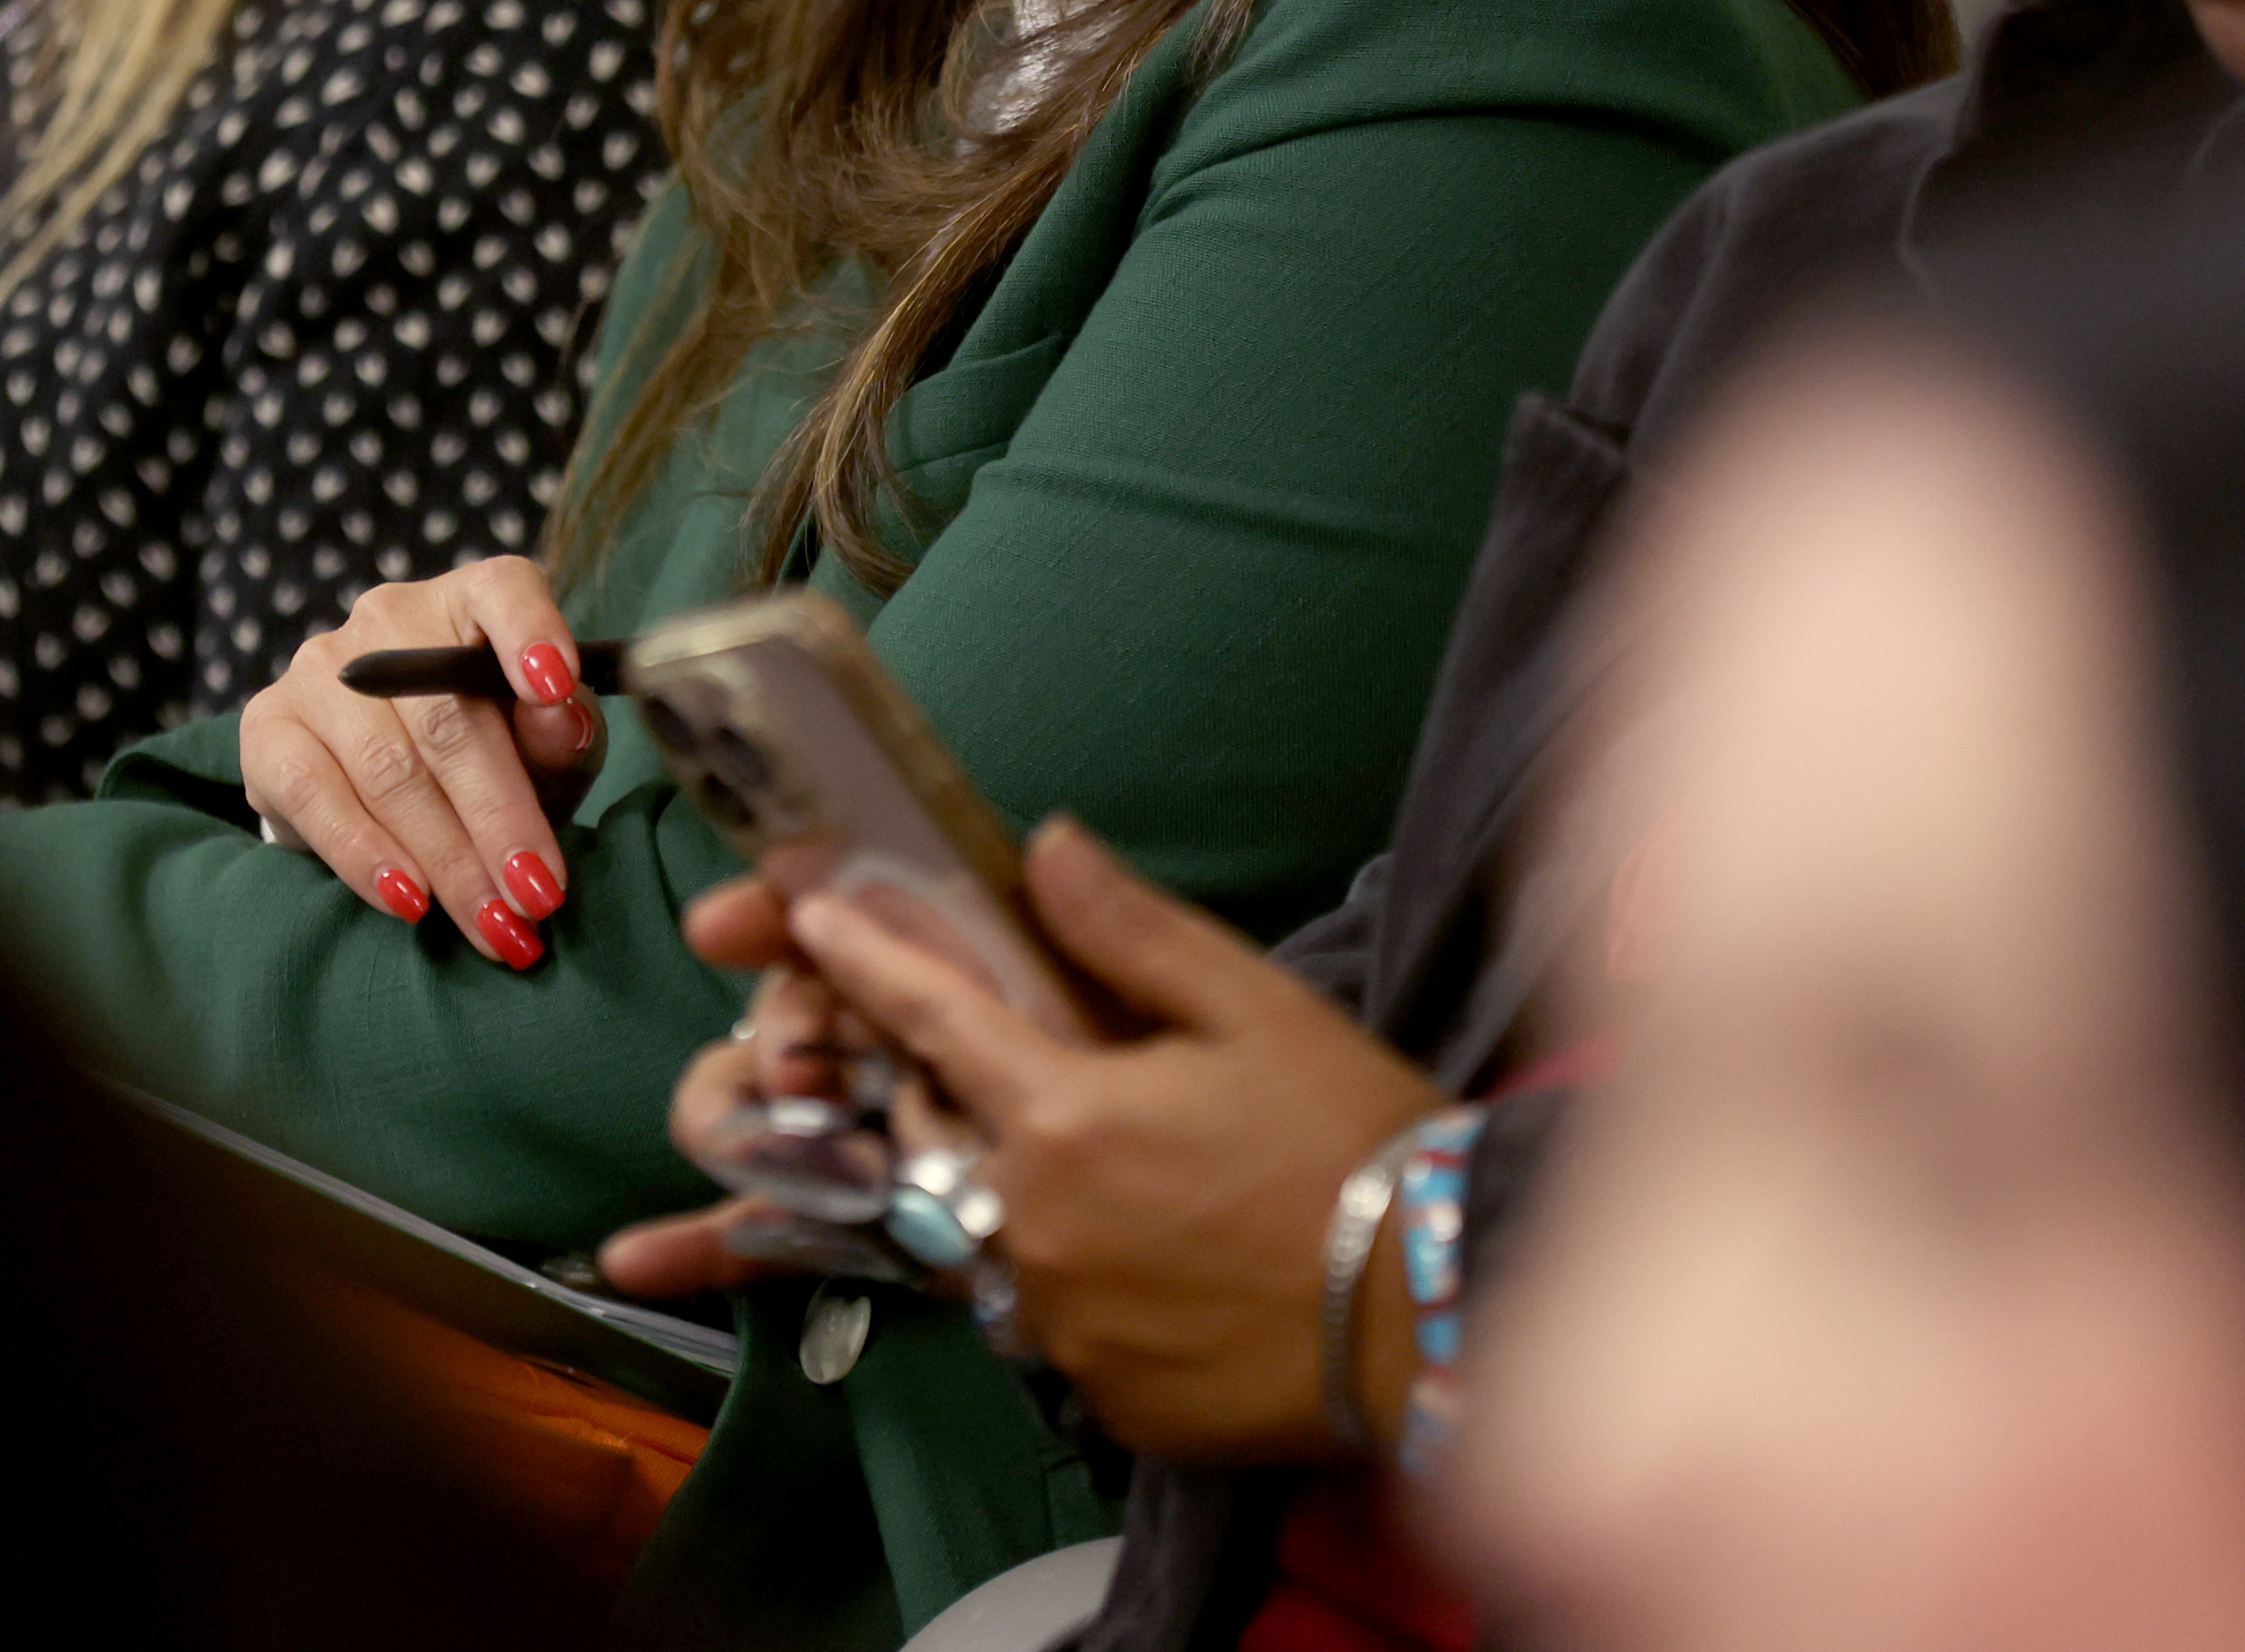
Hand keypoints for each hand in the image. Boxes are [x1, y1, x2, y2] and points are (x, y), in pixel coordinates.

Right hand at [239, 557, 605, 967]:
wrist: (388, 795)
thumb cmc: (491, 761)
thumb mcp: (547, 752)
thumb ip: (561, 736)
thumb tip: (563, 717)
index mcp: (471, 602)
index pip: (502, 590)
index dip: (530, 632)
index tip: (556, 687)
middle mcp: (390, 619)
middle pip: (448, 716)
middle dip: (499, 818)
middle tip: (537, 895)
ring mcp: (320, 669)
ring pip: (388, 768)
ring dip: (446, 859)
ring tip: (491, 922)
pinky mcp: (268, 726)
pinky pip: (314, 794)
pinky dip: (365, 855)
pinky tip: (407, 901)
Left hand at [635, 820, 1442, 1457]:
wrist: (1438, 1311)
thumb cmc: (1354, 1142)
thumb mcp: (1255, 1007)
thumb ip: (1131, 931)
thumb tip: (1045, 847)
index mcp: (1060, 1115)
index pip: (931, 1018)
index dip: (864, 959)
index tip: (805, 917)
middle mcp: (1031, 1225)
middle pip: (946, 1145)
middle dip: (959, 1101)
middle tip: (1044, 1079)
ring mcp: (1062, 1323)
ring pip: (998, 1243)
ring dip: (1031, 1202)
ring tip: (1136, 1184)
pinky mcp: (1104, 1397)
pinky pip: (1060, 1327)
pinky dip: (1091, 1288)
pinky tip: (1174, 1269)